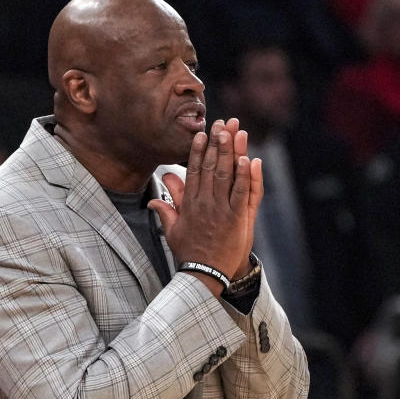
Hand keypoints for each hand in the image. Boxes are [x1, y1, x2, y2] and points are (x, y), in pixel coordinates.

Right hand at [149, 118, 262, 286]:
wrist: (203, 275)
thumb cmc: (188, 254)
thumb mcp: (172, 232)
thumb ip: (165, 212)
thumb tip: (151, 201)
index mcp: (189, 205)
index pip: (193, 171)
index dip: (198, 151)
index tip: (201, 134)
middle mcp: (204, 203)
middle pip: (210, 167)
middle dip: (216, 144)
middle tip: (221, 124)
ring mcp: (221, 210)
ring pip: (226, 175)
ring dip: (230, 152)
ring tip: (233, 133)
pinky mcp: (236, 219)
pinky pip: (241, 193)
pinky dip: (244, 176)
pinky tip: (247, 159)